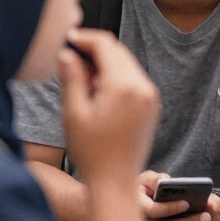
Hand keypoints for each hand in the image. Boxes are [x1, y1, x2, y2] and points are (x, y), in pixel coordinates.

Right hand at [61, 28, 159, 184]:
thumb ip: (72, 78)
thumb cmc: (93, 153)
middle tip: (71, 57)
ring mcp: (151, 96)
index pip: (106, 45)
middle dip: (95, 50)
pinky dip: (117, 76)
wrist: (116, 182)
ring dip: (105, 63)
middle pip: (119, 52)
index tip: (68, 38)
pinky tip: (98, 91)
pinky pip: (134, 79)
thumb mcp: (74, 114)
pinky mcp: (152, 105)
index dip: (85, 38)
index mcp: (124, 86)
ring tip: (82, 80)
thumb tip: (67, 53)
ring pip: (127, 64)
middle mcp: (143, 87)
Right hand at [137, 171, 215, 220]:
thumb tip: (165, 180)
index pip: (153, 210)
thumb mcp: (145, 179)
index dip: (169, 208)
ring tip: (206, 218)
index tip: (186, 204)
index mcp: (137, 206)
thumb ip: (154, 179)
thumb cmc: (143, 186)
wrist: (139, 198)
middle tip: (206, 217)